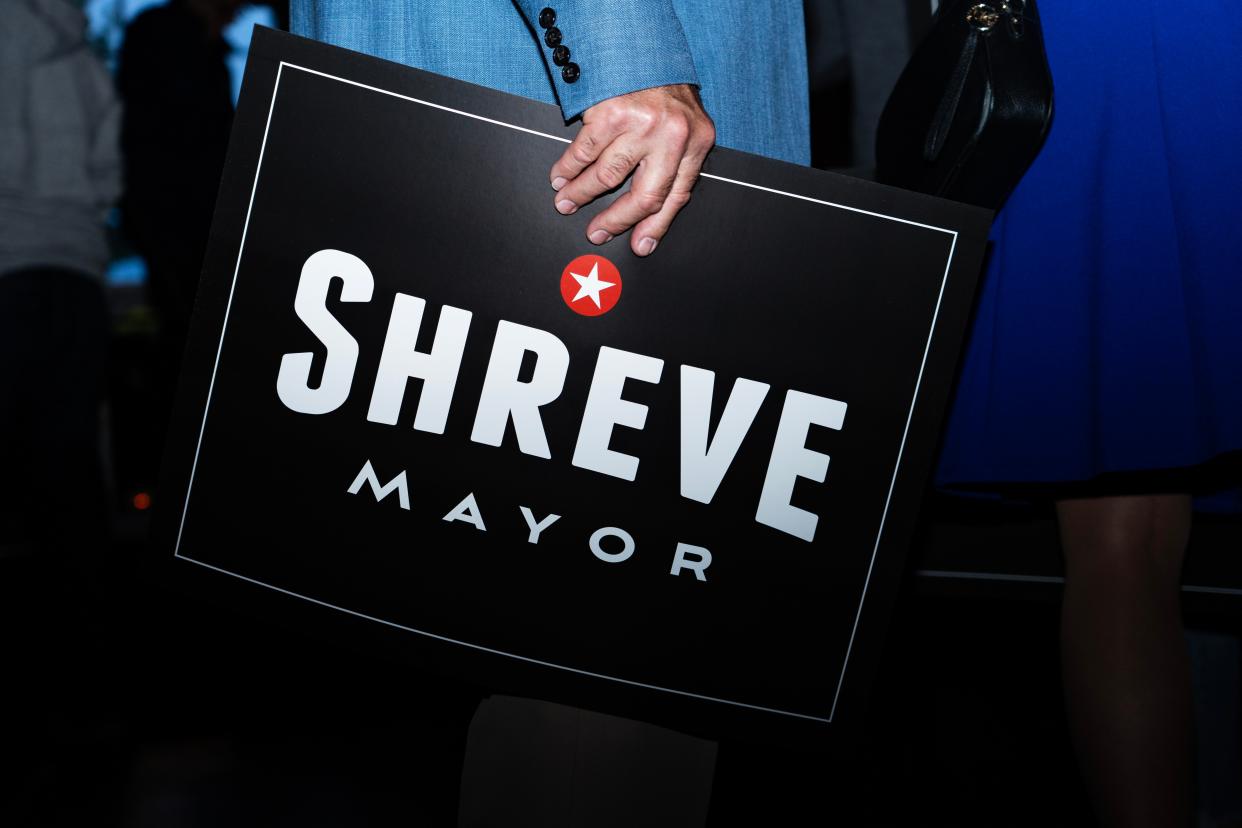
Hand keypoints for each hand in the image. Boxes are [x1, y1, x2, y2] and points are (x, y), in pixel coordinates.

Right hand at [550, 84, 715, 256]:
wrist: (645, 47)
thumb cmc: (664, 92)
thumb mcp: (684, 130)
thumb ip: (673, 169)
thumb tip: (650, 224)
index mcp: (695, 145)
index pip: (675, 197)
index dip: (654, 227)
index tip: (639, 246)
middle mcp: (672, 137)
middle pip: (643, 195)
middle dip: (615, 220)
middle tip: (596, 233)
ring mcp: (641, 124)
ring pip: (607, 175)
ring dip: (581, 194)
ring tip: (566, 202)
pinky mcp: (611, 112)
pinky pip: (585, 151)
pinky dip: (569, 168)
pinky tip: (561, 177)